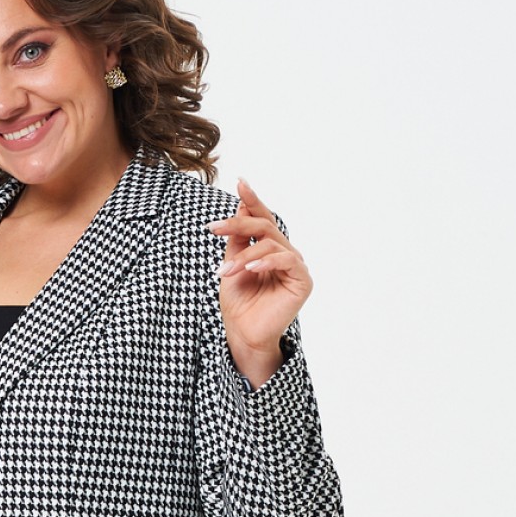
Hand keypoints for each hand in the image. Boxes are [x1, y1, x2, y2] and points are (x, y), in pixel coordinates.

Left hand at [207, 176, 313, 386]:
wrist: (244, 335)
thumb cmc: (239, 303)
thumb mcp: (231, 264)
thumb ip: (237, 238)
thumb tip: (240, 206)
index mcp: (270, 248)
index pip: (262, 217)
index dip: (252, 199)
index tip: (240, 182)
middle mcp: (285, 253)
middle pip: (264, 225)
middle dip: (237, 224)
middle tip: (212, 228)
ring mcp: (296, 265)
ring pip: (270, 243)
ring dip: (244, 255)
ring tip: (225, 273)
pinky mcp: (303, 280)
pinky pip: (286, 260)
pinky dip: (266, 262)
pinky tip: (250, 268)